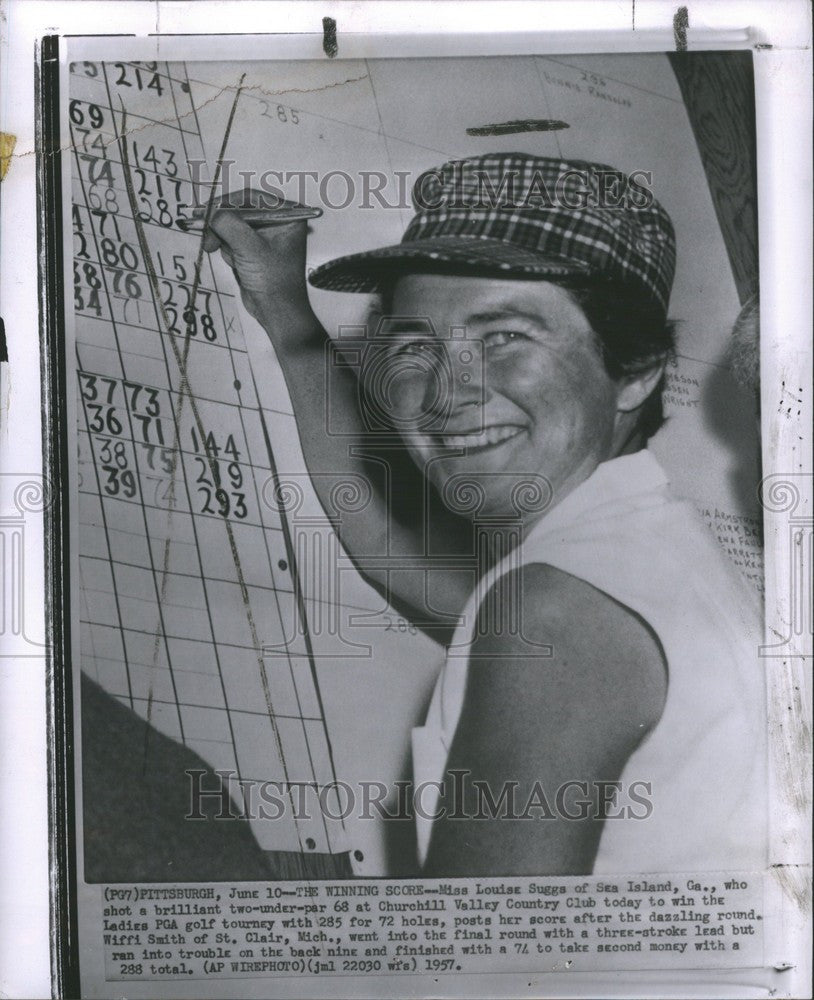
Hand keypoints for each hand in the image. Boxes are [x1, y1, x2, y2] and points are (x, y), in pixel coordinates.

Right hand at [202, 209, 314, 329]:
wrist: (276, 311)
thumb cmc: (275, 282)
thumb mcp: (250, 249)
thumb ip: (229, 225)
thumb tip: (210, 212)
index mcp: (287, 215)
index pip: (252, 198)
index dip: (226, 203)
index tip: (205, 211)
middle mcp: (276, 221)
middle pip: (238, 209)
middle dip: (222, 225)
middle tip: (205, 235)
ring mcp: (263, 234)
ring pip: (230, 224)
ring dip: (222, 238)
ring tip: (226, 255)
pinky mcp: (251, 247)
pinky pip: (230, 238)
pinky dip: (226, 248)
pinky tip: (235, 263)